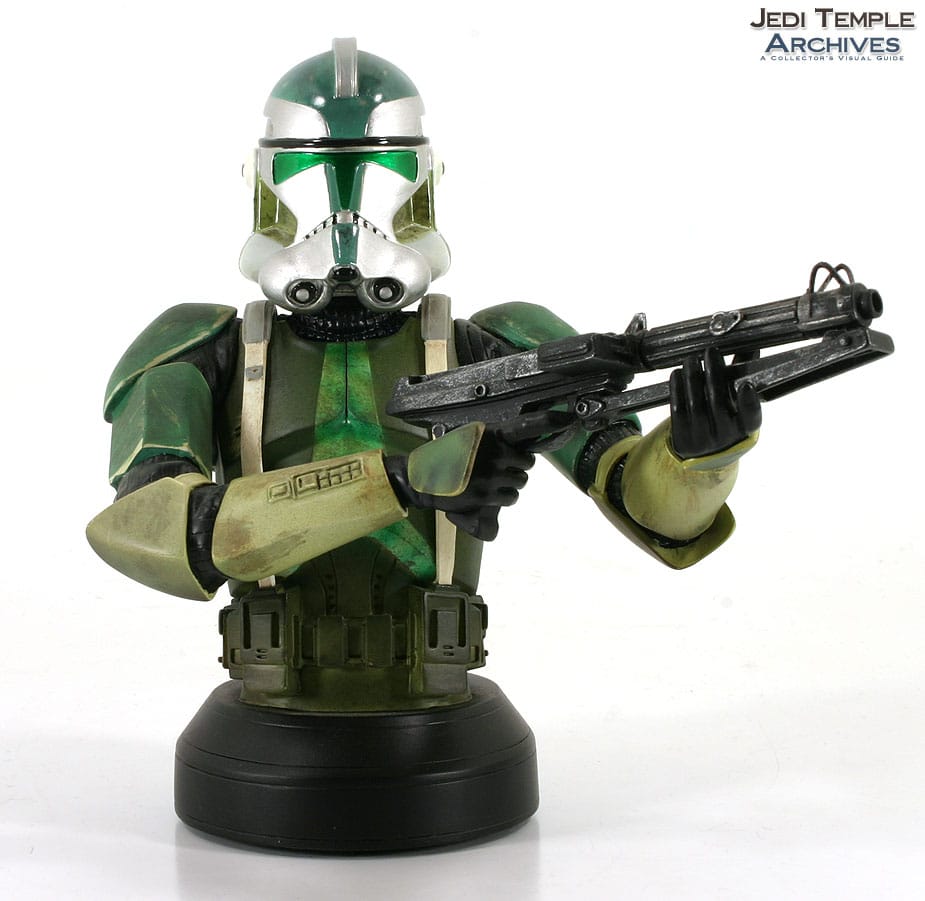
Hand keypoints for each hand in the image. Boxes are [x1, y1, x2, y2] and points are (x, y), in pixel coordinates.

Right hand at [386, 431, 533, 540]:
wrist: (424, 477)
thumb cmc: (444, 456)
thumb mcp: (466, 436)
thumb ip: (490, 439)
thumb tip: (512, 443)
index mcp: (490, 436)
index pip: (526, 428)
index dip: (537, 430)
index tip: (538, 437)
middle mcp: (495, 453)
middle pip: (526, 462)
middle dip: (519, 467)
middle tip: (508, 470)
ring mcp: (491, 475)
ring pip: (520, 482)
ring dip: (513, 483)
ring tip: (500, 484)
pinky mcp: (486, 495)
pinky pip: (510, 497)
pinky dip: (506, 496)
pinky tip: (495, 494)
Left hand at [669, 347, 761, 458]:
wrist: (702, 456)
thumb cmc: (724, 424)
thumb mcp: (737, 407)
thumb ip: (741, 378)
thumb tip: (751, 348)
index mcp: (744, 430)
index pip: (751, 418)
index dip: (749, 403)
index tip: (747, 385)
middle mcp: (723, 437)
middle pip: (717, 401)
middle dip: (714, 372)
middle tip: (710, 352)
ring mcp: (700, 438)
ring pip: (695, 402)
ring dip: (692, 376)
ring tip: (692, 359)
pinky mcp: (681, 436)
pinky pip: (677, 408)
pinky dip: (677, 388)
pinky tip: (678, 373)